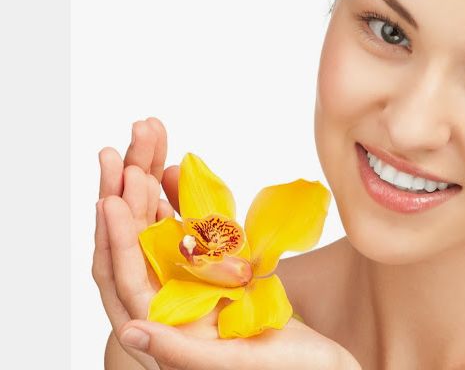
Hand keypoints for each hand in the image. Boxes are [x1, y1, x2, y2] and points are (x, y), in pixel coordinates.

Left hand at [92, 118, 360, 369]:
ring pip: (161, 230)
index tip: (114, 195)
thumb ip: (183, 353)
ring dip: (151, 186)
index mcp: (168, 333)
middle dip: (129, 196)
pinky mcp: (218, 273)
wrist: (326, 369)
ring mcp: (194, 286)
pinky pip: (192, 230)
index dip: (119, 238)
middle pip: (139, 246)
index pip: (130, 280)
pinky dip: (183, 200)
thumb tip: (130, 332)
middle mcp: (173, 307)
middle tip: (127, 148)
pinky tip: (176, 171)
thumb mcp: (238, 366)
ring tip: (148, 140)